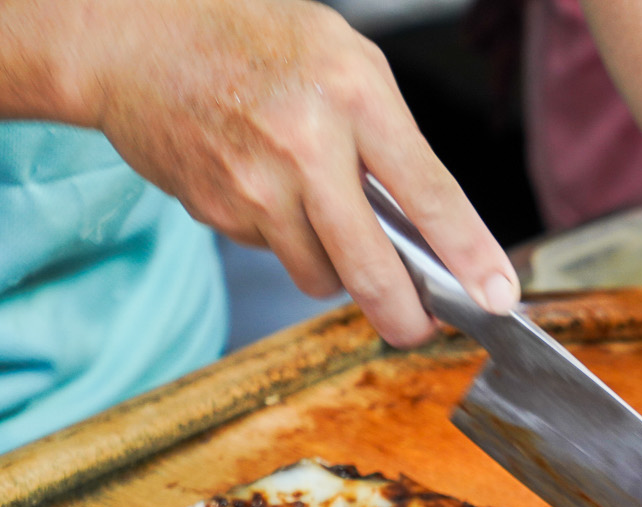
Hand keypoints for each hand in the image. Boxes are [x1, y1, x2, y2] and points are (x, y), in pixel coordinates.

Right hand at [4, 0, 517, 346]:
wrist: (136, 38)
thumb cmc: (254, 40)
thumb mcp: (348, 59)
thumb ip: (394, 138)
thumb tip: (435, 225)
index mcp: (353, 97)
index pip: (430, 196)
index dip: (471, 257)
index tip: (498, 296)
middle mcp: (305, 146)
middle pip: (372, 268)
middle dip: (405, 314)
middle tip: (420, 327)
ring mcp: (254, 186)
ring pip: (320, 275)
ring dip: (336, 268)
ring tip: (322, 215)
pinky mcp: (217, 212)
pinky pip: (274, 253)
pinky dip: (283, 238)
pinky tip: (266, 189)